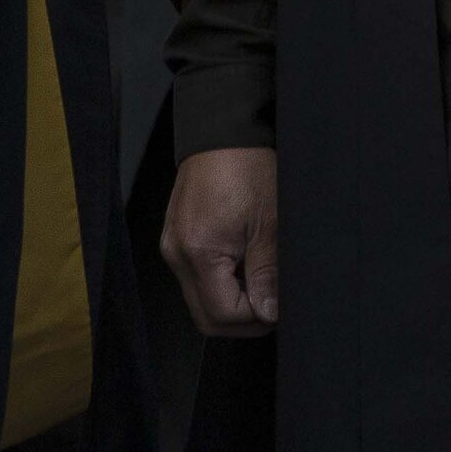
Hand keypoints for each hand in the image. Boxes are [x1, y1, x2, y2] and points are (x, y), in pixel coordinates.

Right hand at [165, 145, 279, 334]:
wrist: (223, 131)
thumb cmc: (246, 166)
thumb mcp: (269, 224)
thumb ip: (266, 274)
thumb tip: (269, 312)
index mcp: (199, 252)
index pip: (222, 314)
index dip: (255, 319)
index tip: (278, 308)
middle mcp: (177, 254)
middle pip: (205, 316)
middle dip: (241, 320)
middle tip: (271, 306)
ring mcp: (172, 246)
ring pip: (199, 299)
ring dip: (230, 301)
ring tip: (259, 279)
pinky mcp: (175, 237)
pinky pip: (195, 277)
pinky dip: (219, 281)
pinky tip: (243, 263)